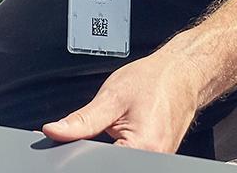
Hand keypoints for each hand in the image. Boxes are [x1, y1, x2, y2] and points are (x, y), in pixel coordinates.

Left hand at [42, 47, 205, 152]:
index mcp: (143, 147)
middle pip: (111, 164)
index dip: (81, 152)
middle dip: (97, 150)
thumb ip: (81, 120)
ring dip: (111, 150)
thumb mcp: (111, 97)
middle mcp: (154, 160)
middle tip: (109, 124)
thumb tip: (55, 132)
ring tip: (121, 125)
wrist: (182, 74)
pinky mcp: (159, 158)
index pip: (100, 164)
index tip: (79, 137)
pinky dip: (122, 148)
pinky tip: (127, 131)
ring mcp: (159, 161)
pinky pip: (132, 159)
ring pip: (121, 162)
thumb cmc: (154, 81)